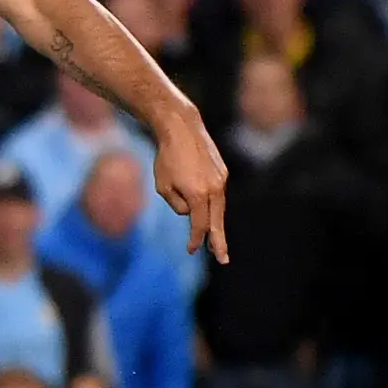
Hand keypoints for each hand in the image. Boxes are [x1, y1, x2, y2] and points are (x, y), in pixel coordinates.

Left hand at [152, 111, 230, 263]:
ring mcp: (221, 180)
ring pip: (220, 209)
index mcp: (199, 195)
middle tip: (223, 259)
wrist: (182, 128)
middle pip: (217, 222)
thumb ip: (177, 205)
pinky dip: (214, 206)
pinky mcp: (223, 172)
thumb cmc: (166, 157)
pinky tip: (210, 213)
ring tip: (217, 243)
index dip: (195, 240)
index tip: (190, 250)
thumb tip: (190, 213)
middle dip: (219, 242)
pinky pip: (217, 194)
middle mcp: (214, 189)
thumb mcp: (163, 185)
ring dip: (217, 225)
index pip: (199, 226)